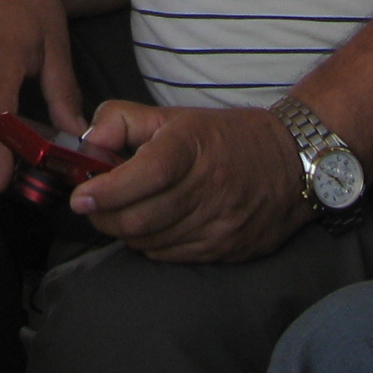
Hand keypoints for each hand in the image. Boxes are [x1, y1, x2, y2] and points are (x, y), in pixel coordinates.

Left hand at [69, 101, 312, 262]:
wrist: (292, 162)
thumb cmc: (224, 136)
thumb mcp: (173, 116)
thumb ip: (121, 120)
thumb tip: (88, 144)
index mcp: (192, 147)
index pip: (145, 175)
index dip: (107, 190)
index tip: (80, 196)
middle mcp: (208, 189)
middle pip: (140, 218)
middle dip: (105, 215)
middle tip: (92, 205)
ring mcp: (219, 224)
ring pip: (151, 241)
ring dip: (125, 230)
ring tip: (123, 211)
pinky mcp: (226, 250)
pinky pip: (171, 256)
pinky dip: (150, 243)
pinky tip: (153, 225)